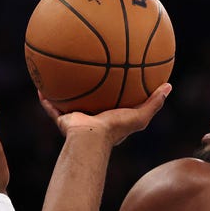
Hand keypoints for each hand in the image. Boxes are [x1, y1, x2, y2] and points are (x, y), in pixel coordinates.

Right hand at [39, 83, 170, 145]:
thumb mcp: (140, 116)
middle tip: (89, 73)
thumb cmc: (115, 129)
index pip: (114, 103)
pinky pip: (52, 107)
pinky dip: (46, 99)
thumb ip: (154, 102)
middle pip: (90, 102)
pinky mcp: (63, 120)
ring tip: (61, 75)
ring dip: (65, 93)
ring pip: (69, 103)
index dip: (115, 92)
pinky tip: (41, 86)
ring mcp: (77, 119)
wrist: (91, 137)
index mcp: (110, 119)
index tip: (116, 78)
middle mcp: (92, 119)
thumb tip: (168, 86)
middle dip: (89, 90)